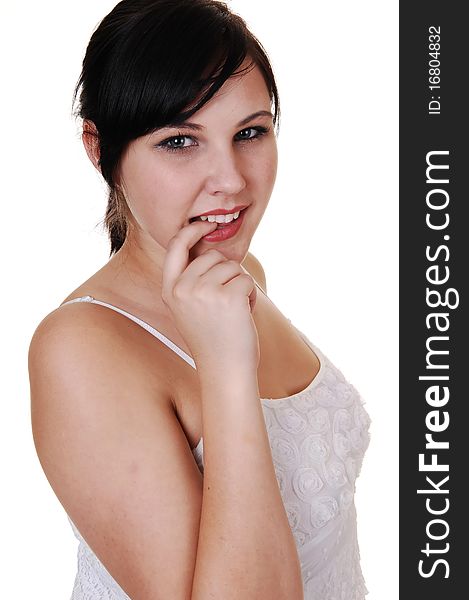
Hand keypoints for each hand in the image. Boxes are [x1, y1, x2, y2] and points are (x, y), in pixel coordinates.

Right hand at [162, 220, 259, 372]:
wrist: (225, 371)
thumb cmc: (213, 341)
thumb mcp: (189, 309)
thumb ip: (191, 282)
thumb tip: (210, 252)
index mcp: (170, 291)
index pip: (175, 246)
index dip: (191, 231)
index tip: (204, 225)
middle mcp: (182, 289)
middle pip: (213, 257)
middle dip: (227, 275)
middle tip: (226, 305)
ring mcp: (203, 292)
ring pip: (232, 267)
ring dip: (240, 287)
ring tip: (233, 313)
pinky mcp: (227, 296)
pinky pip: (246, 280)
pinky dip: (251, 297)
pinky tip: (243, 317)